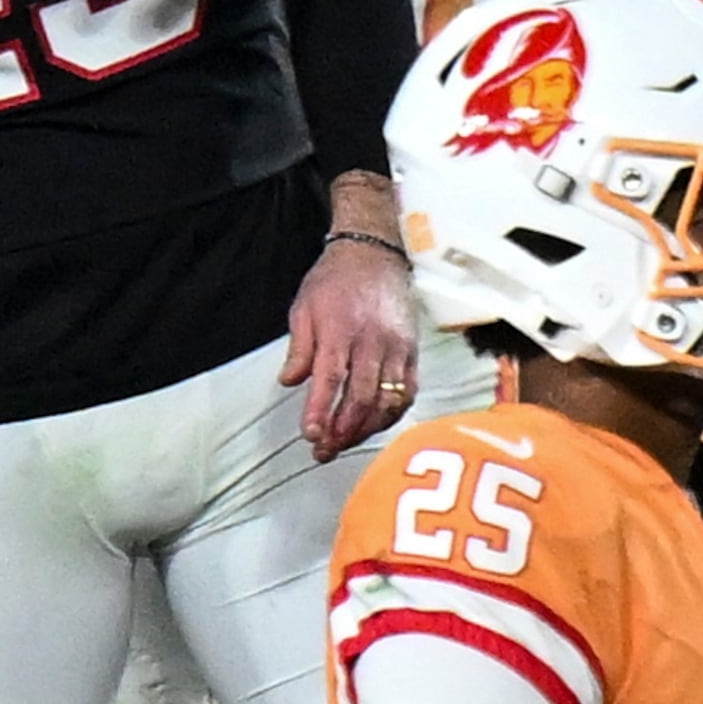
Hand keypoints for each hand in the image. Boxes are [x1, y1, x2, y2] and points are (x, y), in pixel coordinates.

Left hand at [283, 175, 416, 460]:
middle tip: (324, 450)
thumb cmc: (335, 280)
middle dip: (341, 431)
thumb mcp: (304, 307)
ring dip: (365, 429)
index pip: (330, 379)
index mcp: (340, 330)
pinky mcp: (413, 352)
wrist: (375, 253)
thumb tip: (289, 382)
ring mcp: (397, 348)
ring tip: (345, 443)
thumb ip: (299, 348)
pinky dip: (392, 414)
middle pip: (361, 398)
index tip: (311, 435)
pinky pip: (407, 391)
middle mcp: (372, 341)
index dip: (321, 411)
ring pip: (386, 400)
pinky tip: (375, 425)